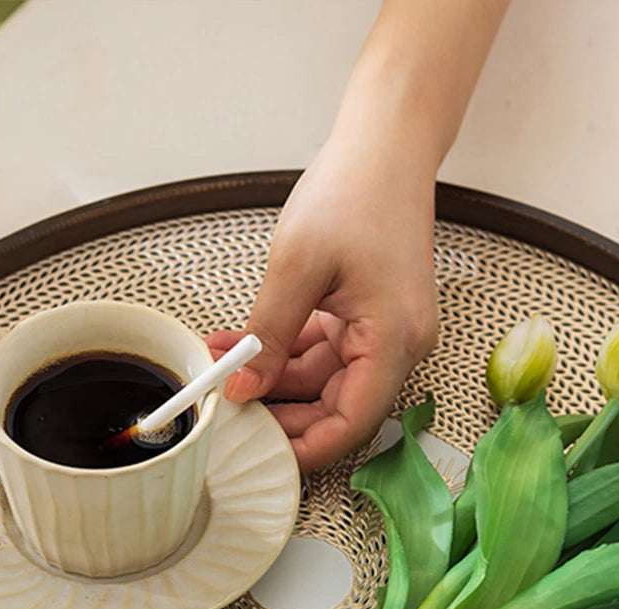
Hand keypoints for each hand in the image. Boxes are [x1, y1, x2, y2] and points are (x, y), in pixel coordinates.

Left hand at [207, 136, 438, 471]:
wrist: (388, 144)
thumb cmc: (357, 190)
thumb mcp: (297, 267)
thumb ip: (269, 336)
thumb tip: (245, 389)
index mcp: (394, 340)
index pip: (352, 423)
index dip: (306, 447)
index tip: (262, 454)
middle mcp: (398, 345)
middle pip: (336, 407)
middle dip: (279, 410)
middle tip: (228, 410)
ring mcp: (384, 332)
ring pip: (322, 380)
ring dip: (272, 376)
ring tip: (220, 363)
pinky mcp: (368, 317)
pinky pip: (322, 350)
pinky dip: (283, 350)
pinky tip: (240, 343)